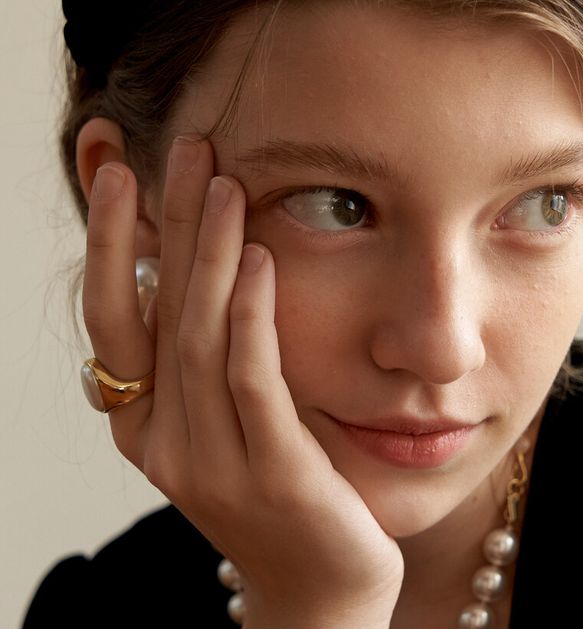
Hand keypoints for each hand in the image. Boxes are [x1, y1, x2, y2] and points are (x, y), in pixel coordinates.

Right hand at [83, 135, 402, 627]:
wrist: (320, 591)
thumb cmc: (278, 487)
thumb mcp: (222, 417)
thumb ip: (200, 355)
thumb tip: (177, 268)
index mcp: (144, 424)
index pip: (112, 319)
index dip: (113, 244)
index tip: (121, 173)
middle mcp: (164, 443)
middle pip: (155, 312)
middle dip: (164, 224)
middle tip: (180, 148)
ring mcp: (213, 463)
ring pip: (199, 338)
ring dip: (210, 253)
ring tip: (222, 182)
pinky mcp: (273, 475)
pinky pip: (253, 381)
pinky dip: (253, 316)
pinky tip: (264, 259)